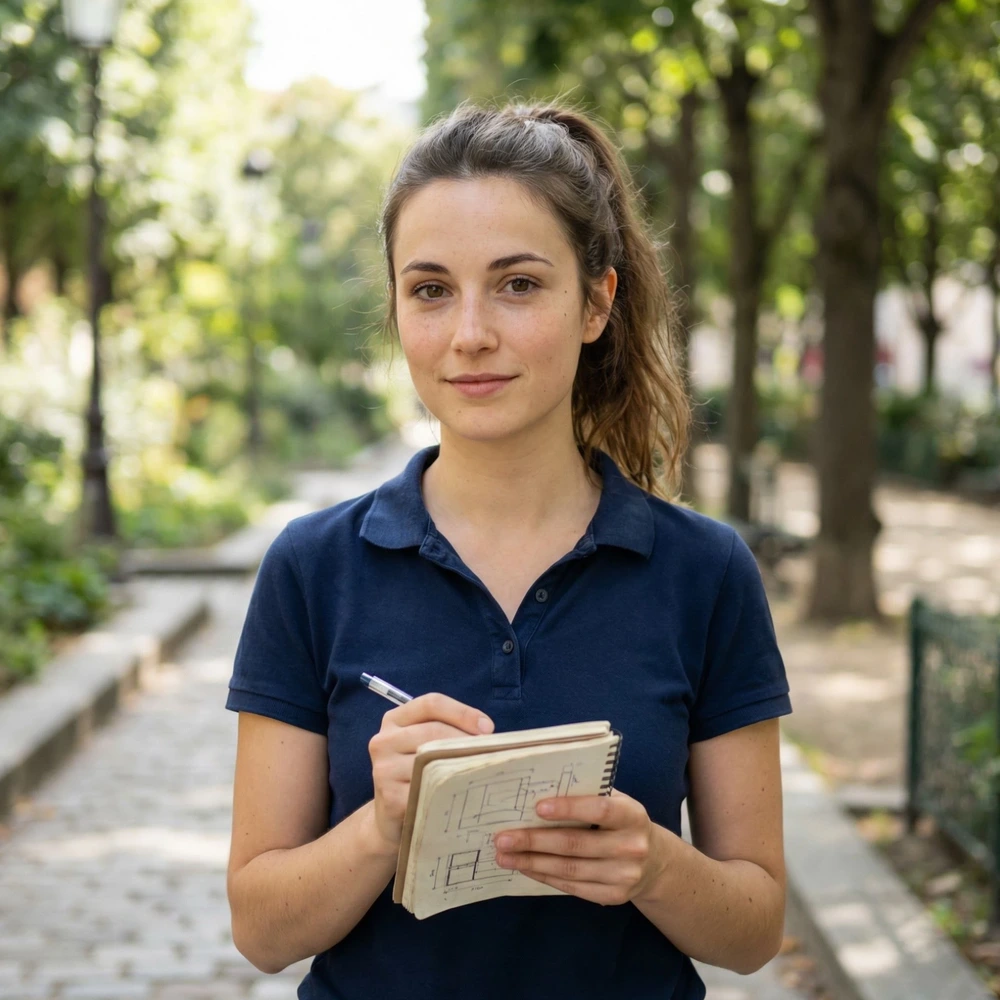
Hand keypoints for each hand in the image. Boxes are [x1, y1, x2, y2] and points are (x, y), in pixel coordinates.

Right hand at [368, 692, 493, 851]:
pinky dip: (449, 789)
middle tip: (489, 753)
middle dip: (466, 740)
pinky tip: (462, 793)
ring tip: (479, 771)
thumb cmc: (416, 773)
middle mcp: (384, 740)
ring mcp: (384, 769)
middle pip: (433, 730)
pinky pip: (427, 788)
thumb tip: (486, 732)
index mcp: (395, 720)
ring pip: (432, 759)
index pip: (431, 703)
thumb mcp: (425, 744)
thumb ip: (446, 731)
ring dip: (461, 765)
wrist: (391, 816)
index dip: (463, 712)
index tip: (488, 727)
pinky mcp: (390, 797)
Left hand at [491, 789, 668, 905]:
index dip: (569, 808)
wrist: (655, 863)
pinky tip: (525, 867)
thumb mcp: (616, 802)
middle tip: (502, 837)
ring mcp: (623, 876)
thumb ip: (588, 794)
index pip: (600, 810)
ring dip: (532, 862)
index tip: (537, 807)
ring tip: (504, 855)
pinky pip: (571, 887)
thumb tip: (541, 787)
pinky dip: (544, 876)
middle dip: (534, 841)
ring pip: (569, 869)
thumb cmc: (623, 822)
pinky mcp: (612, 896)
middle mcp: (631, 847)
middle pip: (576, 845)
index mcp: (632, 815)